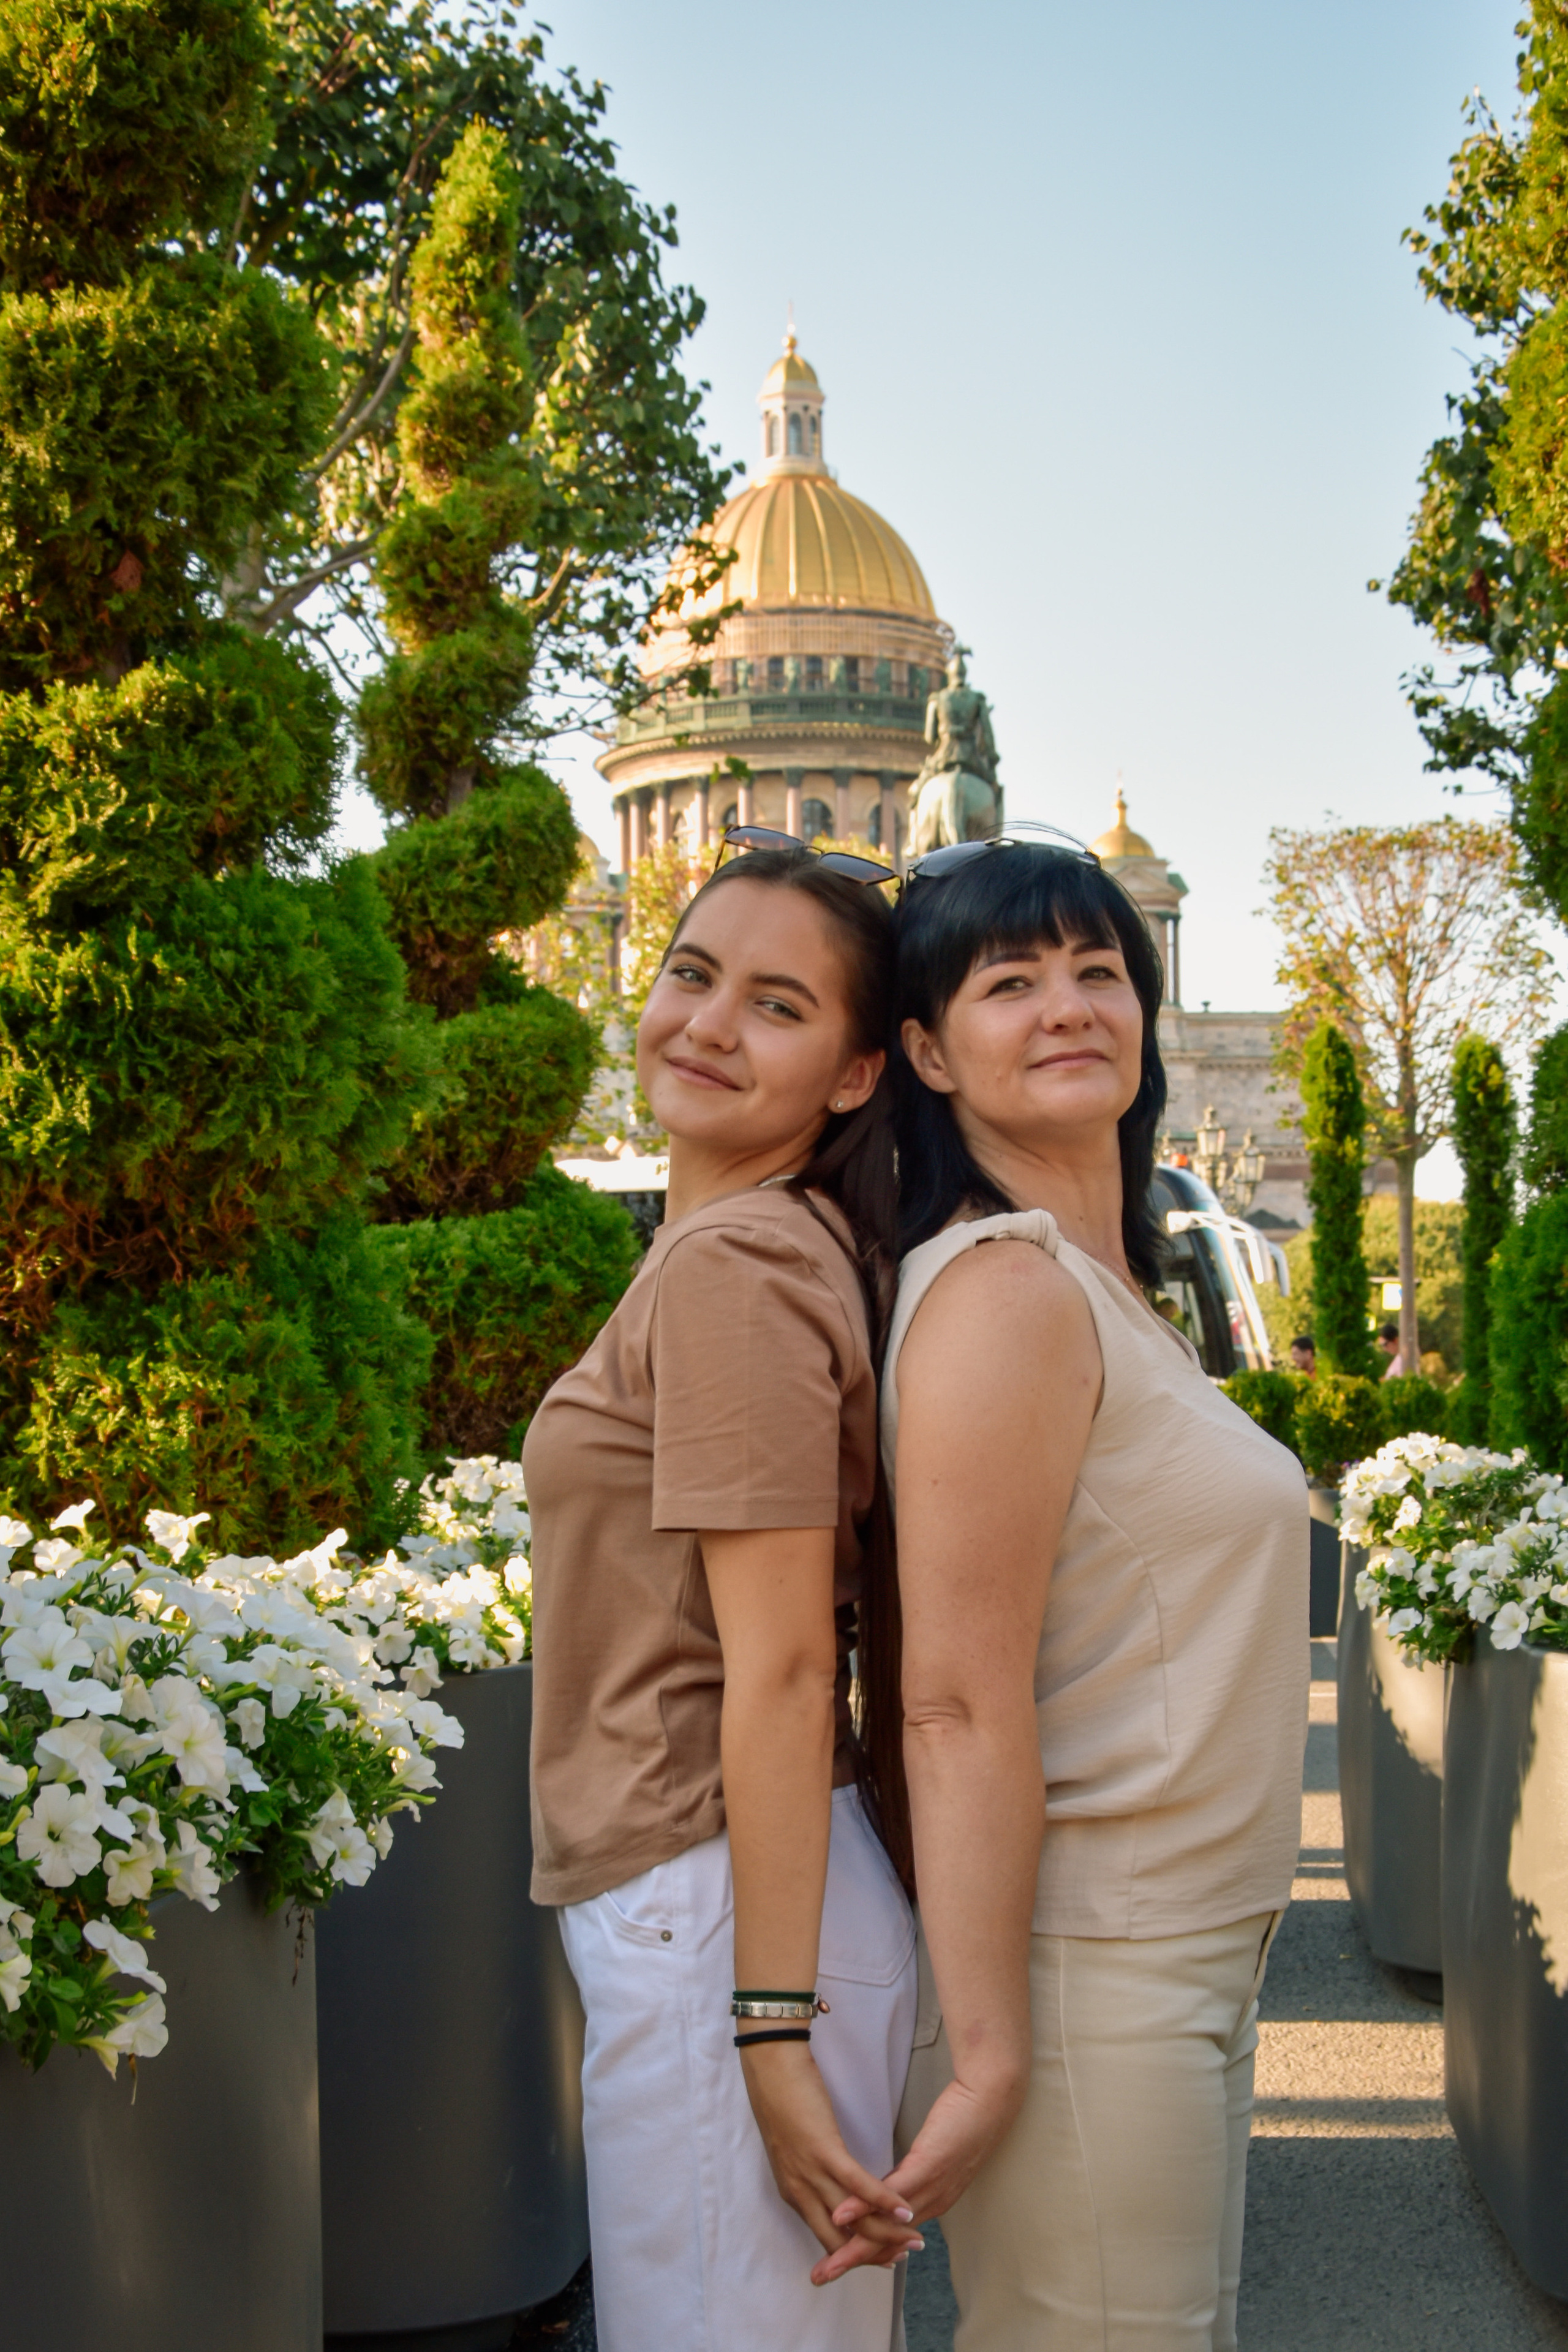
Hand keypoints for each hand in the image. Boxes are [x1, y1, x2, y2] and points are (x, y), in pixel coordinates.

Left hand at [738, 2042, 924, 2280]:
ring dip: (885, 2233)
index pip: (827, 2238)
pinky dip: (882, 2201)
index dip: (855, 2253)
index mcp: (794, 2193)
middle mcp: (800, 2191)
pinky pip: (858, 2184)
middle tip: (904, 2257)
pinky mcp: (823, 2151)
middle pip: (840, 2239)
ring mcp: (811, 2173)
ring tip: (914, 2239)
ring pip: (853, 2219)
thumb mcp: (794, 2151)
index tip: (882, 2257)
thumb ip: (812, 2175)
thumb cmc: (782, 2101)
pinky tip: (903, 2209)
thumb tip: (833, 2191)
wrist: (770, 2068)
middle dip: (873, 2254)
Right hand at [812, 2070, 1025, 2283]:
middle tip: (820, 2277)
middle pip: (884, 2240)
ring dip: (853, 2245)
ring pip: (885, 2224)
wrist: (990, 2100)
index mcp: (931, 2201)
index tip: (834, 2266)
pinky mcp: (927, 2166)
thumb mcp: (933, 2155)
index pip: (891, 2235)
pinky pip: (890, 2192)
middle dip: (850, 2261)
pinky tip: (842, 2214)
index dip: (863, 2253)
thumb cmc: (964, 2122)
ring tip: (828, 2261)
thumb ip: (910, 2175)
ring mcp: (930, 2187)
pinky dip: (864, 2206)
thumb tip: (888, 2186)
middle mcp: (931, 2203)